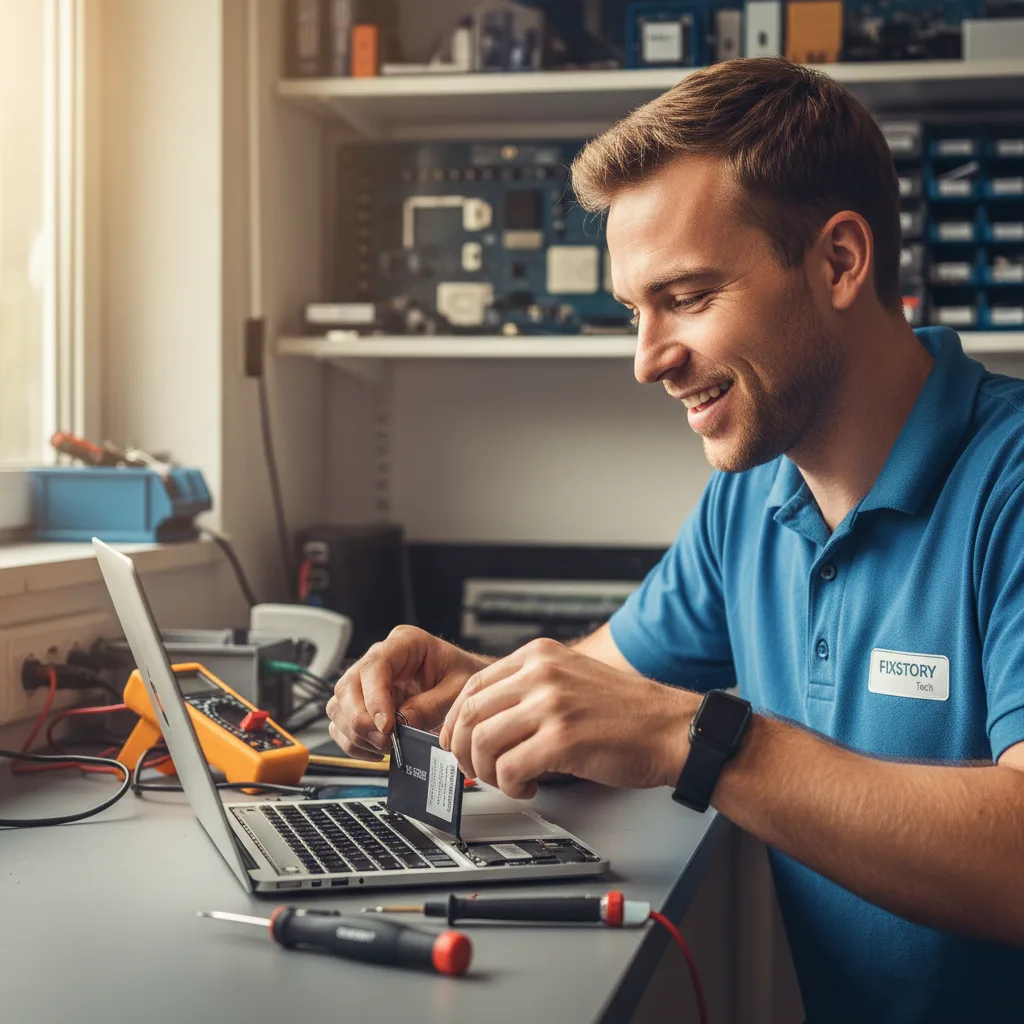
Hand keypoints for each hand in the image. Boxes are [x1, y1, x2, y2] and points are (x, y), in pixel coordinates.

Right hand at [325, 625, 489, 759]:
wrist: (466, 684)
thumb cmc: (463, 676)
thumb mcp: (459, 689)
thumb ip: (432, 705)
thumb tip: (402, 724)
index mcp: (406, 643)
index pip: (375, 665)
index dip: (374, 698)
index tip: (386, 725)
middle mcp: (381, 658)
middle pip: (348, 686)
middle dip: (361, 720)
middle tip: (384, 742)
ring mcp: (368, 680)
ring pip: (339, 705)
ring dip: (355, 734)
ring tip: (383, 747)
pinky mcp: (363, 703)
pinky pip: (341, 723)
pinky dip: (353, 742)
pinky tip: (376, 751)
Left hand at [438, 638, 698, 798]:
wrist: (671, 729)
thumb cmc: (625, 713)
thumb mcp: (570, 678)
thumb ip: (528, 688)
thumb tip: (482, 719)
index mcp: (539, 655)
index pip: (473, 685)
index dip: (457, 721)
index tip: (459, 742)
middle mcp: (541, 673)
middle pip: (470, 714)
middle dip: (463, 750)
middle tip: (476, 769)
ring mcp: (551, 704)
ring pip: (483, 742)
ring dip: (487, 772)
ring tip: (509, 780)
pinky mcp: (562, 739)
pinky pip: (510, 769)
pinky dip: (511, 786)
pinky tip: (530, 787)